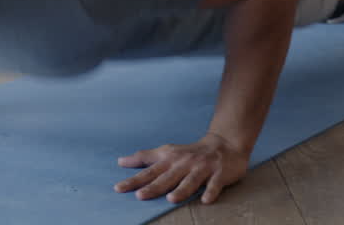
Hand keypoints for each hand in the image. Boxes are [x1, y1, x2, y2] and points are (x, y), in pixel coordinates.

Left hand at [114, 132, 249, 203]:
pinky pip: (215, 184)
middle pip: (167, 177)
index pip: (149, 170)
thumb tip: (121, 162)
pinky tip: (206, 200)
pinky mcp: (220, 174)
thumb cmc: (190, 152)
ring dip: (181, 189)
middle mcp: (185, 163)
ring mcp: (203, 168)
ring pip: (191, 180)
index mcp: (171, 159)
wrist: (225, 144)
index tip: (119, 188)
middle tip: (140, 196)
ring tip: (170, 199)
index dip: (134, 179)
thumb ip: (145, 158)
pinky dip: (211, 192)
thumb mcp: (167, 152)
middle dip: (154, 186)